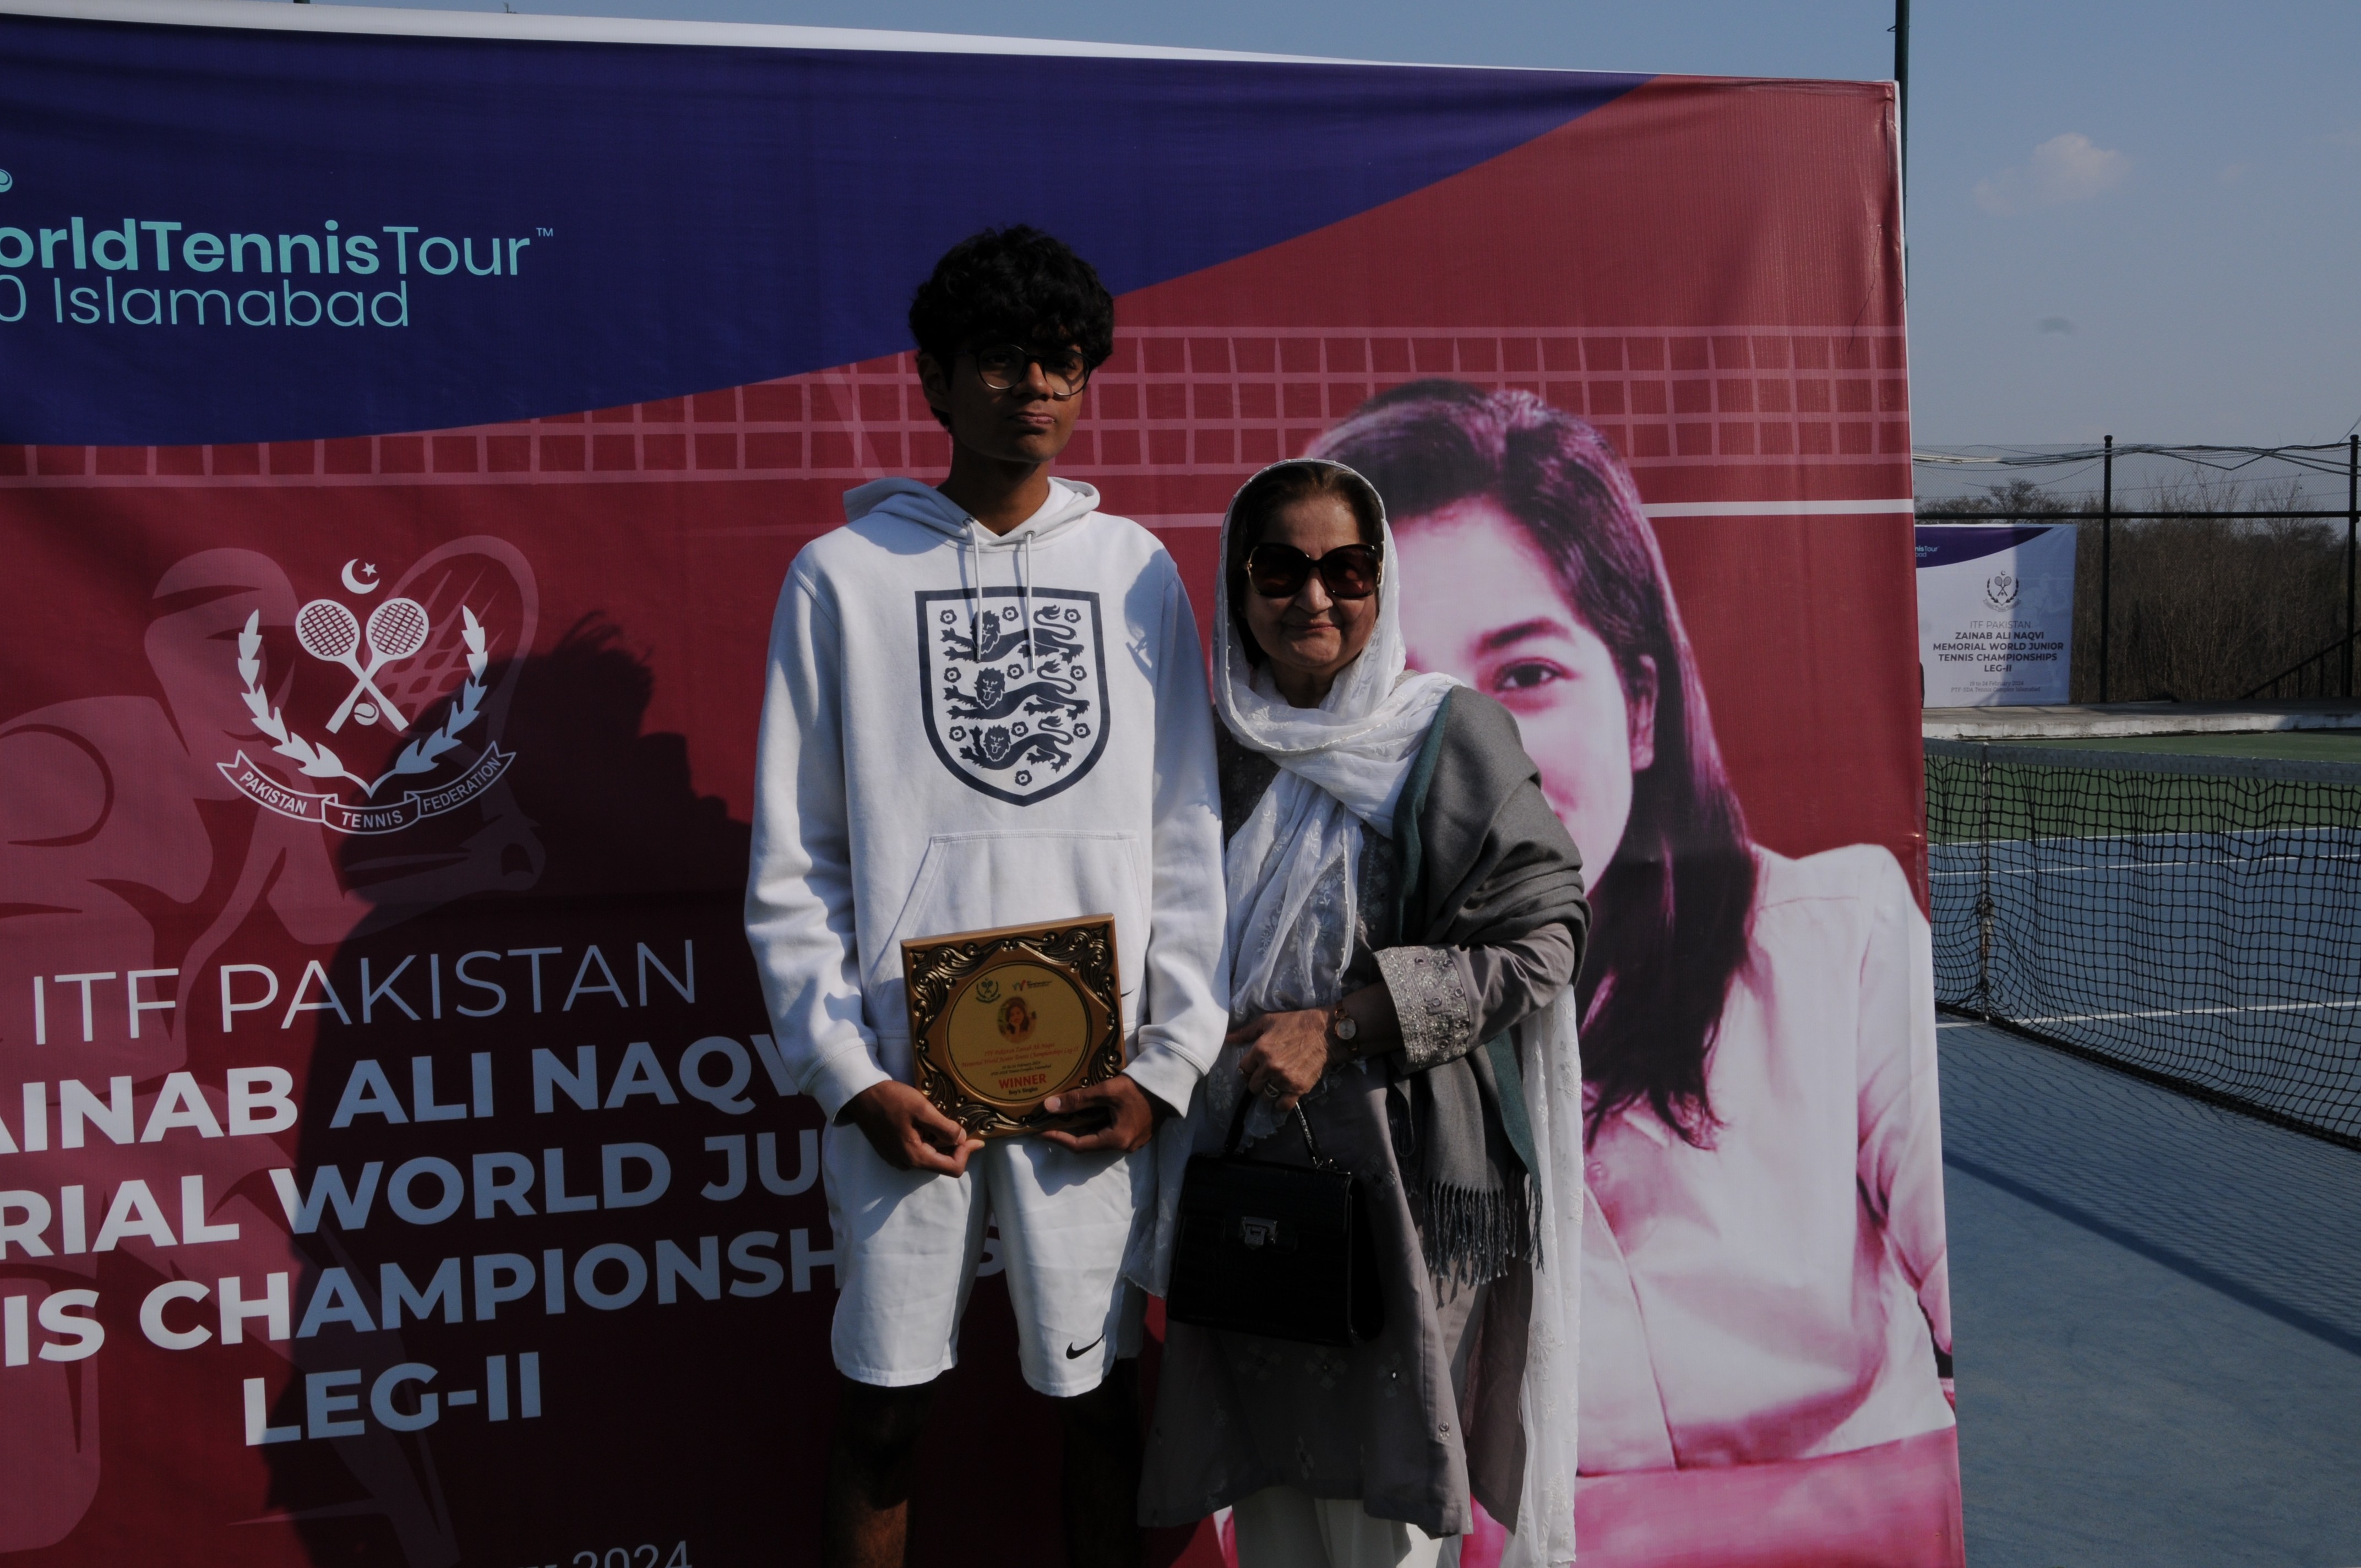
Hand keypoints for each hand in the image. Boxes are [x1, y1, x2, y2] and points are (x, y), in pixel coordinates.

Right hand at [842, 1080, 984, 1175]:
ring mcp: (897, 1158)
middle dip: (955, 1147)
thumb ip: (944, 1128)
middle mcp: (907, 1164)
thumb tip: (962, 1139)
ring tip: (945, 1120)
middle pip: (942, 1163)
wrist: (860, 1095)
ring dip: (941, 1142)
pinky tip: (928, 1122)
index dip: (967, 1153)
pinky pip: (918, 1150)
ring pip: (930, 1156)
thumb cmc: (891, 1099)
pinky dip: (929, 1139)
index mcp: (915, 1157)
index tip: (975, 1137)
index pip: (952, 1168)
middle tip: (962, 1125)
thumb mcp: (922, 1109)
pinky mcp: (892, 1150)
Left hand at [1040, 1075, 1161, 1154]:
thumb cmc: (1139, 1087)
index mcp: (1116, 1140)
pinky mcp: (1136, 1134)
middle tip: (1050, 1122)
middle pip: (1088, 1144)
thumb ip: (1078, 1100)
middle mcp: (1124, 1146)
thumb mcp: (1107, 1091)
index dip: (1057, 1138)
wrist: (1169, 1083)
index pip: (1079, 1145)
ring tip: (1064, 1116)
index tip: (1040, 1131)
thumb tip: (1050, 1106)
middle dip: (1068, 1133)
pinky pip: (1109, 1133)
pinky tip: (1086, 1112)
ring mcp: (1132, 1142)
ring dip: (1082, 1128)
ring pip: (1099, 1138)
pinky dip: (1095, 1124)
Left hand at [1228, 1009, 1331, 1112]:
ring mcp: (1284, 1079)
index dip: (1248, 1069)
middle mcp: (1269, 1067)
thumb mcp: (1268, 1021)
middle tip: (1266, 1076)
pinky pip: (1283, 1105)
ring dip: (1269, 1092)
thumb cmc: (1296, 1023)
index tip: (1254, 1067)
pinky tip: (1284, 1096)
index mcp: (1260, 1050)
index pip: (1243, 1069)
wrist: (1326, 1032)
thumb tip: (1227, 1039)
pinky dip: (1281, 1104)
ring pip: (1266, 1096)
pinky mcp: (1298, 1088)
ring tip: (1276, 1084)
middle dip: (1257, 1081)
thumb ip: (1246, 1032)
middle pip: (1252, 1085)